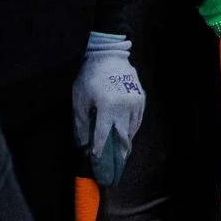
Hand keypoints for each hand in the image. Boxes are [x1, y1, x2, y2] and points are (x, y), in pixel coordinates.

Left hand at [71, 32, 145, 152]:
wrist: (109, 55)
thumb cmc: (90, 76)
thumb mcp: (80, 98)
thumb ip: (82, 122)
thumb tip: (83, 142)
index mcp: (108, 107)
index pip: (103, 135)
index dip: (99, 149)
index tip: (95, 159)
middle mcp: (125, 107)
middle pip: (123, 136)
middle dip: (120, 152)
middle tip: (117, 165)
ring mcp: (135, 103)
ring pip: (133, 129)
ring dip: (127, 141)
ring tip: (123, 153)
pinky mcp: (141, 98)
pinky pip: (138, 119)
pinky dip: (132, 129)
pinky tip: (128, 135)